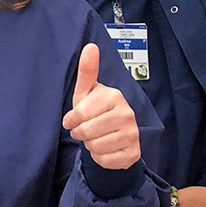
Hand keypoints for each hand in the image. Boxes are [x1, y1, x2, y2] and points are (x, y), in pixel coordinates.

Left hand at [61, 44, 140, 169]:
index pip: (82, 113)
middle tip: (84, 130)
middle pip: (88, 131)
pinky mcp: (134, 153)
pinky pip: (106, 160)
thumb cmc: (95, 110)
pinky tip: (105, 149)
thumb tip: (90, 46)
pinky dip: (100, 158)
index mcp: (115, 96)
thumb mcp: (86, 92)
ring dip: (90, 145)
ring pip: (96, 146)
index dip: (72, 119)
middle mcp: (128, 114)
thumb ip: (87, 70)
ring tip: (95, 138)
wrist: (112, 135)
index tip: (73, 119)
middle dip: (80, 133)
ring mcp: (133, 134)